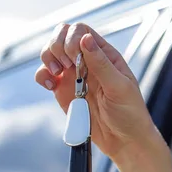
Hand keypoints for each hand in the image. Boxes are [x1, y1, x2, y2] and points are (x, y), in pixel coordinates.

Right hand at [35, 22, 156, 161]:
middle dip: (57, 46)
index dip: (72, 38)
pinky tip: (51, 86)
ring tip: (57, 74)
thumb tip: (86, 39)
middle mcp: (87, 61)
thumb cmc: (129, 113)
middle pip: (62, 36)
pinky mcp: (63, 90)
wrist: (123, 140)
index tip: (75, 59)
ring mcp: (73, 75)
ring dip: (47, 58)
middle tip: (66, 66)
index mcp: (104, 55)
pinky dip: (42, 76)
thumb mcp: (119, 87)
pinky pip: (45, 75)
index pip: (81, 30)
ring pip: (50, 52)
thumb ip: (102, 64)